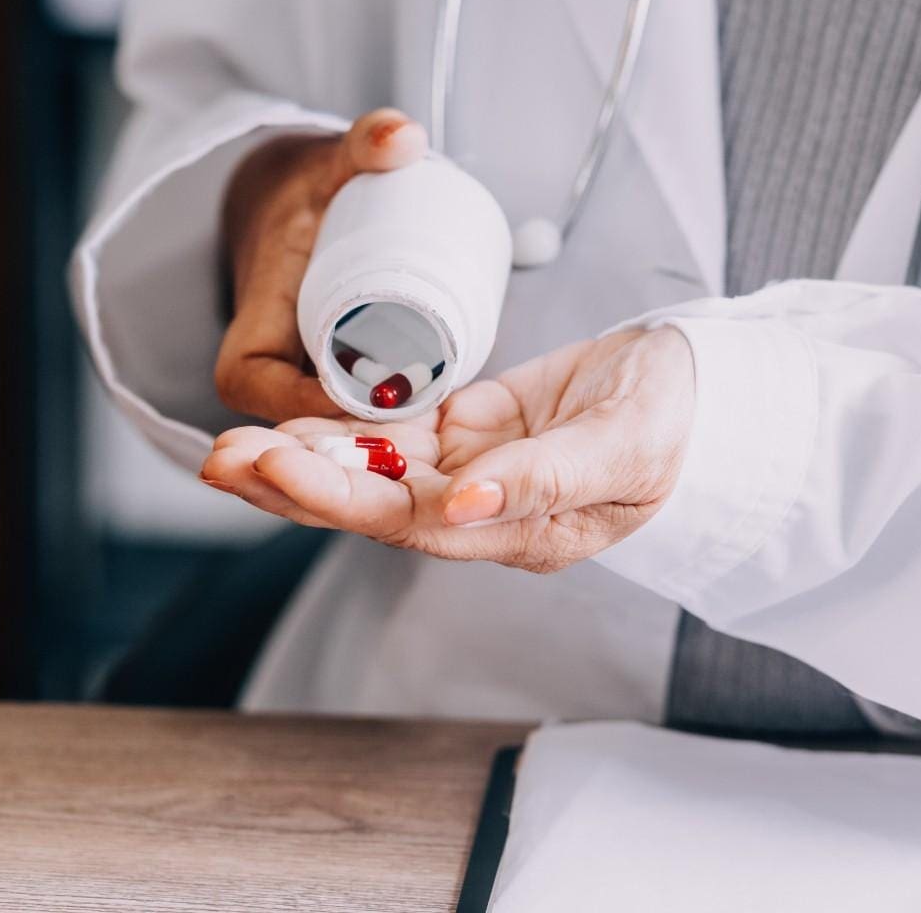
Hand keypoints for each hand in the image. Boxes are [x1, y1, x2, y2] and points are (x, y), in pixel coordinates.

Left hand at [200, 326, 694, 572]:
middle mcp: (480, 509)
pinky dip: (345, 424)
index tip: (274, 465)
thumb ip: (544, 481)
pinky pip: (396, 431)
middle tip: (220, 457)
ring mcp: (471, 468)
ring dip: (305, 456)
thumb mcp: (624, 447)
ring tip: (235, 441)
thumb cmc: (679, 426)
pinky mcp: (470, 428)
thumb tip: (460, 504)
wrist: (700, 392)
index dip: (337, 495)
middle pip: (369, 503)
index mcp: (515, 529)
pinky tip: (296, 415)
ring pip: (371, 469)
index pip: (407, 519)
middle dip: (293, 484)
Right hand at [215, 108, 427, 421]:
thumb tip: (402, 136)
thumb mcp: (328, 166)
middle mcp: (270, 376)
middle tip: (435, 403)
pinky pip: (358, 423)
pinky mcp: (334, 396)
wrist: (296, 210)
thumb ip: (363, 142)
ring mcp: (305, 391)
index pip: (257, 385)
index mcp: (249, 335)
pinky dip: (392, 432)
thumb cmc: (306, 192)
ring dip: (383, 439)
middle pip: (310, 422)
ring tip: (448, 417)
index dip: (307, 400)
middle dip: (366, 428)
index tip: (372, 391)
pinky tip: (443, 433)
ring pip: (339, 430)